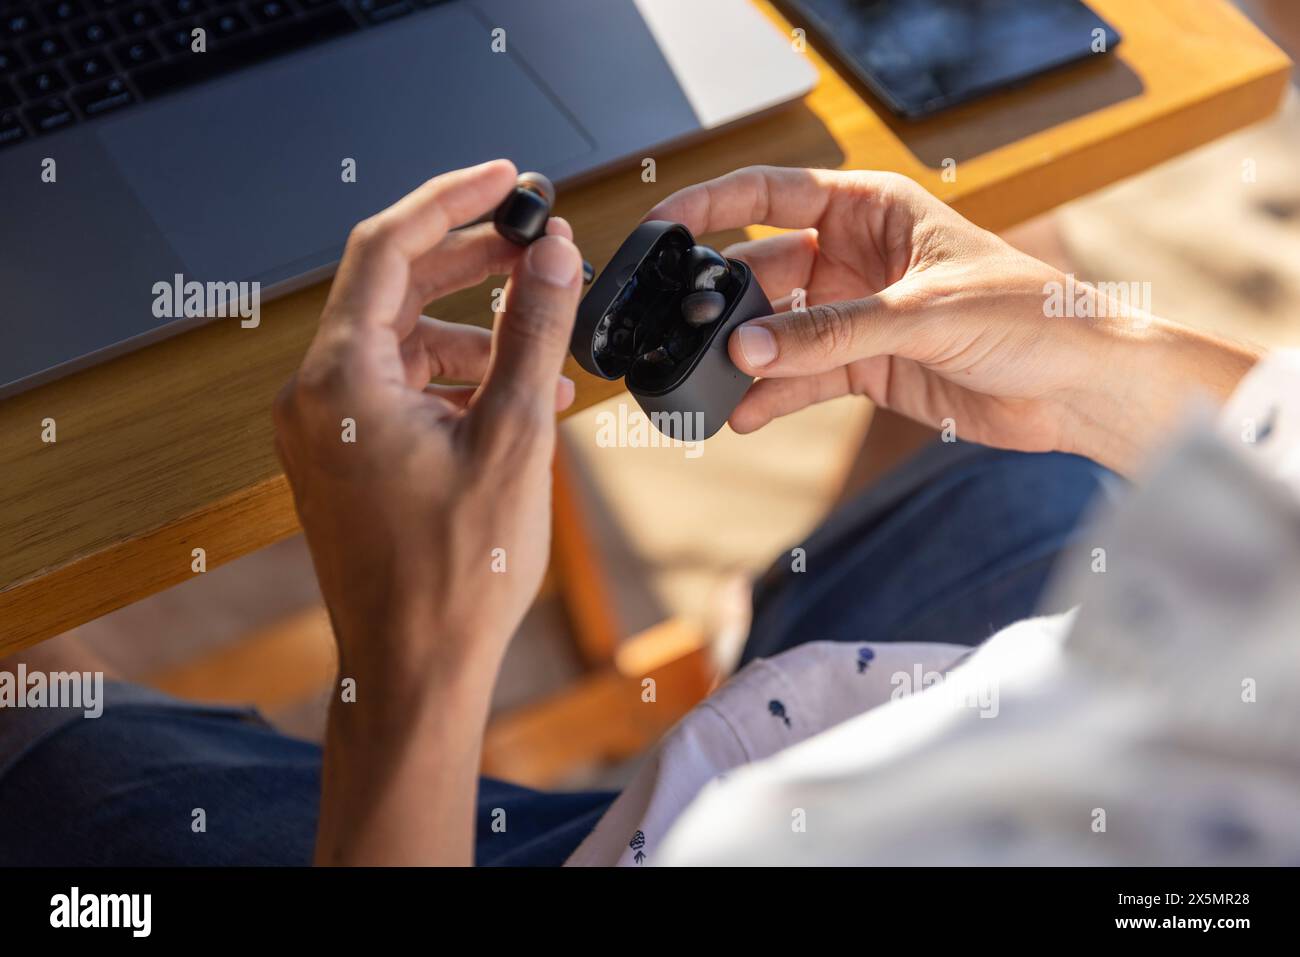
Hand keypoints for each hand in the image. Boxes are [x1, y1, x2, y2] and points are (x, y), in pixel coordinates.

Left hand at [272, 160, 584, 863]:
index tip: (507, 178)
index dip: (453, 200)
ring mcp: (324, 428)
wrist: (415, 668)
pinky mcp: (343, 456)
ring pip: (402, 342)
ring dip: (474, 334)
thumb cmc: (457, 572)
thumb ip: (532, 332)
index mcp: (341, 379)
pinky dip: (455, 381)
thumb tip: (551, 253)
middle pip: (392, 288)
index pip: (388, 247)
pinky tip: (515, 401)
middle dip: (469, 262)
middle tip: (534, 245)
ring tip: (543, 350)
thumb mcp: (513, 436)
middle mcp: (316, 395)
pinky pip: (398, 389)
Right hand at [647, 166, 1256, 473]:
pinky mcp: (866, 368)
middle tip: (691, 333)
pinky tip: (745, 415)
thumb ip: (832, 333)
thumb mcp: (924, 315)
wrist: (1079, 390)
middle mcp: (857, 259)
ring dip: (744, 358)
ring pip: (777, 332)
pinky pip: (802, 379)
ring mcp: (857, 316)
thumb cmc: (1033, 318)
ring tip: (708, 385)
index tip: (665, 225)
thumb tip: (750, 349)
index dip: (715, 205)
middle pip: (766, 270)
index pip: (775, 194)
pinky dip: (772, 398)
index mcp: (874, 211)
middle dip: (726, 302)